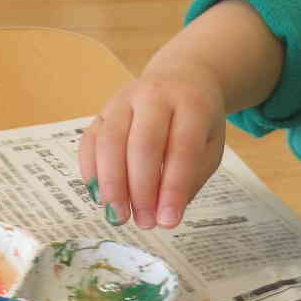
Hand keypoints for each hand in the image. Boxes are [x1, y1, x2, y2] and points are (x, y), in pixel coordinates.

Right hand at [79, 58, 228, 230]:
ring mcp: (124, 100)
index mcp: (191, 104)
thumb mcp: (211, 145)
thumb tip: (165, 215)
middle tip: (144, 222)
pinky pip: (90, 139)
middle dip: (141, 189)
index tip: (168, 221)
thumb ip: (191, 178)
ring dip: (112, 183)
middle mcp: (155, 96)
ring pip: (110, 140)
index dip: (173, 187)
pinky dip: (91, 169)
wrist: (181, 77)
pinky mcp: (103, 109)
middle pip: (142, 144)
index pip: (182, 148)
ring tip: (119, 215)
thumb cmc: (198, 120)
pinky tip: (99, 195)